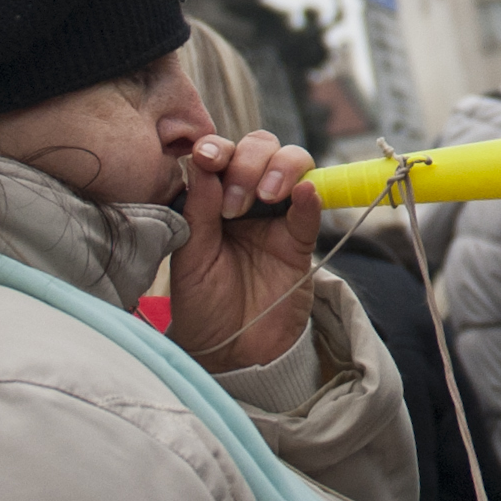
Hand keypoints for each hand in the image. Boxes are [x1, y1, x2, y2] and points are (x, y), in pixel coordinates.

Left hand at [169, 130, 318, 371]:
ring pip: (293, 165)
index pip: (220, 155)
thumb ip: (197, 210)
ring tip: (266, 197)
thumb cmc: (202, 305)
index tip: (207, 158)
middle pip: (259, 149)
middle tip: (233, 203)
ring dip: (281, 169)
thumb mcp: (189, 259)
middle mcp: (246, 200)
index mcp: (210, 199)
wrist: (231, 352)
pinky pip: (312, 211)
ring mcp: (276, 218)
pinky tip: (305, 194)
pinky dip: (311, 196)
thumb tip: (203, 162)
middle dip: (248, 162)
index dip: (216, 148)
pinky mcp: (301, 241)